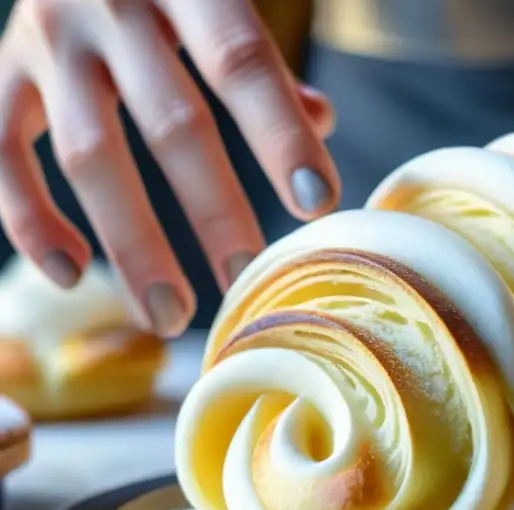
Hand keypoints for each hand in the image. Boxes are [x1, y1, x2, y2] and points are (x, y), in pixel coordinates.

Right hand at [0, 0, 339, 335]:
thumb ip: (262, 62)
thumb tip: (320, 121)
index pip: (241, 63)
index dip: (280, 137)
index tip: (318, 207)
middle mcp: (108, 6)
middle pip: (172, 123)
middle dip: (216, 211)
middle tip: (246, 280)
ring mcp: (46, 42)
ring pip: (91, 156)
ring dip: (135, 244)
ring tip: (170, 314)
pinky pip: (1, 156)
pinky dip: (31, 221)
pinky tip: (74, 274)